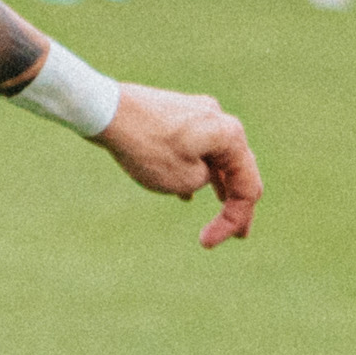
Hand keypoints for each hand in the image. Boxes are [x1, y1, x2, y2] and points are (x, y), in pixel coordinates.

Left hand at [97, 84, 262, 248]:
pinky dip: (196, 170)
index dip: (234, 220)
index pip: (247, 187)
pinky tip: (188, 192)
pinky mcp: (176, 115)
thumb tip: (203, 174)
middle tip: (239, 235)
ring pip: (216, 156)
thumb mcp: (183, 180)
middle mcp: (220, 119)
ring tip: (221, 206)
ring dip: (219, 184)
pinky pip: (195, 148)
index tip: (206, 243)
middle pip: (238, 169)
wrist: (107, 111)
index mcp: (230, 136)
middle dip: (236, 204)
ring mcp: (198, 114)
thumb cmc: (147, 146)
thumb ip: (205, 181)